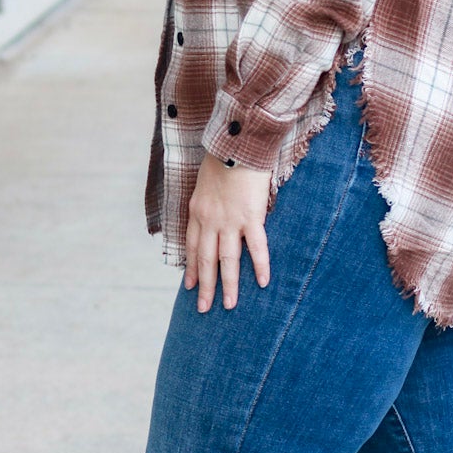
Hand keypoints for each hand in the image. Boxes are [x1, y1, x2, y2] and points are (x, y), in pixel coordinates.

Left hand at [184, 156, 271, 310]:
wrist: (236, 143)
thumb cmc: (223, 156)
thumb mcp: (204, 181)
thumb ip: (207, 201)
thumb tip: (212, 211)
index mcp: (198, 212)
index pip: (191, 247)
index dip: (191, 268)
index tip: (189, 286)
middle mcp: (210, 221)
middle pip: (206, 260)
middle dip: (205, 286)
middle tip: (204, 308)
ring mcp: (230, 221)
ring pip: (227, 260)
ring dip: (228, 285)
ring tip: (230, 305)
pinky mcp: (251, 217)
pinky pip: (256, 247)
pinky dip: (260, 265)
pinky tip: (263, 282)